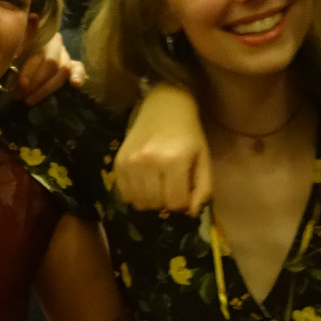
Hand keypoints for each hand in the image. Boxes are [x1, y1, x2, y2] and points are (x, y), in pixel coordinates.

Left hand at [12, 33, 84, 105]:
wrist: (22, 51)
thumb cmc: (14, 52)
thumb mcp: (11, 50)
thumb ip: (15, 49)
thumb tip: (13, 53)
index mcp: (38, 36)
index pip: (39, 54)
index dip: (31, 71)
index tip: (22, 84)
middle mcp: (54, 43)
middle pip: (52, 64)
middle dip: (36, 83)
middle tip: (19, 96)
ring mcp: (64, 53)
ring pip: (63, 69)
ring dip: (47, 88)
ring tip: (30, 101)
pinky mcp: (71, 64)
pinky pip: (78, 67)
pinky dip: (78, 75)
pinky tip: (75, 84)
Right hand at [111, 83, 211, 213]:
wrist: (164, 106)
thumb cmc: (188, 133)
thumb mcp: (203, 159)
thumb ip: (202, 189)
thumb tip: (193, 213)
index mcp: (174, 161)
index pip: (176, 203)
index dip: (183, 204)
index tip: (185, 194)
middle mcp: (149, 162)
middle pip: (155, 204)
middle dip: (166, 204)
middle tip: (171, 191)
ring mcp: (130, 162)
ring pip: (138, 202)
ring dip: (150, 201)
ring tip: (158, 188)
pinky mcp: (118, 161)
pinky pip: (123, 193)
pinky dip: (134, 195)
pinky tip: (143, 184)